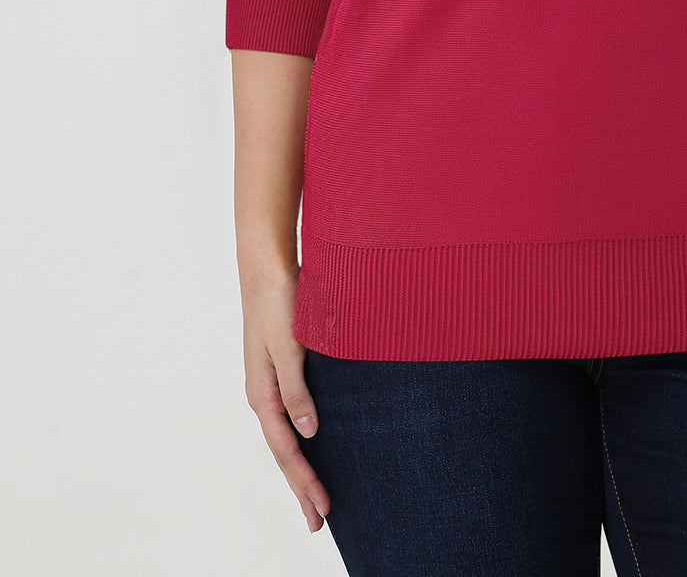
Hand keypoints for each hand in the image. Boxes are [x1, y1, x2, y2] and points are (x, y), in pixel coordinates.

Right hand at [240, 266, 330, 532]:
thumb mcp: (290, 346)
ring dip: (300, 467)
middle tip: (318, 521)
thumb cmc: (279, 301)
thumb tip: (308, 433)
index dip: (305, 481)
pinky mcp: (282, 369)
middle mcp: (264, 394)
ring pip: (286, 436)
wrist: (267, 265)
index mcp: (263, 394)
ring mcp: (271, 383)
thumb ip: (297, 390)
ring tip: (314, 496)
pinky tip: (313, 444)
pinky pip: (291, 415)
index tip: (323, 509)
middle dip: (301, 487)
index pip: (287, 450)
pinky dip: (301, 439)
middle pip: (284, 451)